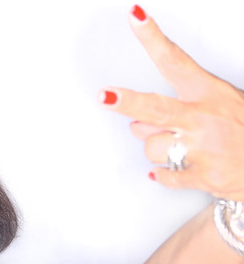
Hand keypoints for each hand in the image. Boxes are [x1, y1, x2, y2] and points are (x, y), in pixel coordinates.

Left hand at [100, 5, 243, 200]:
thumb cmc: (239, 131)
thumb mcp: (217, 107)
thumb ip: (174, 111)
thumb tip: (136, 124)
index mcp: (208, 92)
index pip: (175, 60)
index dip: (152, 38)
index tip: (135, 17)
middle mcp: (203, 117)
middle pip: (155, 108)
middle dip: (126, 102)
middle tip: (104, 95)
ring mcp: (202, 147)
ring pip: (153, 147)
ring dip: (158, 150)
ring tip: (182, 148)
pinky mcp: (203, 174)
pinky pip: (167, 175)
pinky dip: (165, 175)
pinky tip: (176, 169)